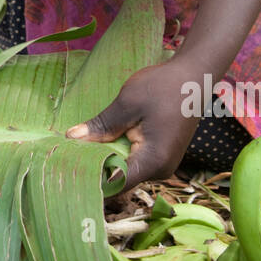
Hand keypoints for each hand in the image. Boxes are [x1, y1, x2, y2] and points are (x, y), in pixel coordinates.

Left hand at [65, 57, 199, 191]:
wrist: (194, 77)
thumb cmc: (163, 87)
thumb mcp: (128, 103)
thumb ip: (101, 126)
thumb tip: (71, 139)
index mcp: (153, 161)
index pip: (115, 184)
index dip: (90, 180)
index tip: (67, 170)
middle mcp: (160, 171)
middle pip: (120, 180)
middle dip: (94, 169)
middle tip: (66, 156)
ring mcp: (163, 165)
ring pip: (126, 170)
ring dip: (105, 159)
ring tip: (78, 147)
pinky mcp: (161, 156)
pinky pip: (134, 161)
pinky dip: (117, 153)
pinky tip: (100, 141)